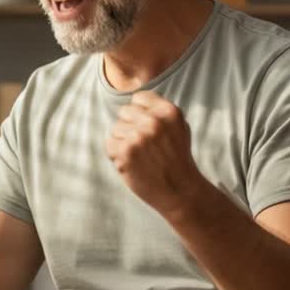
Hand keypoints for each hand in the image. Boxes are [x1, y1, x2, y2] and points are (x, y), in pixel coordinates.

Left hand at [106, 91, 206, 218]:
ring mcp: (138, 136)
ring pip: (115, 129)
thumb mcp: (179, 128)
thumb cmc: (177, 159)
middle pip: (124, 112)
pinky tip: (133, 164)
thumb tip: (135, 100)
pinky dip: (117, 156)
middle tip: (144, 147)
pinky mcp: (126, 152)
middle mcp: (154, 121)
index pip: (138, 98)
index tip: (148, 130)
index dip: (140, 114)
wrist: (180, 191)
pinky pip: (110, 144)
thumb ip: (160, 112)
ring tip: (140, 157)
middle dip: (130, 127)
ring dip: (123, 142)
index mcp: (169, 111)